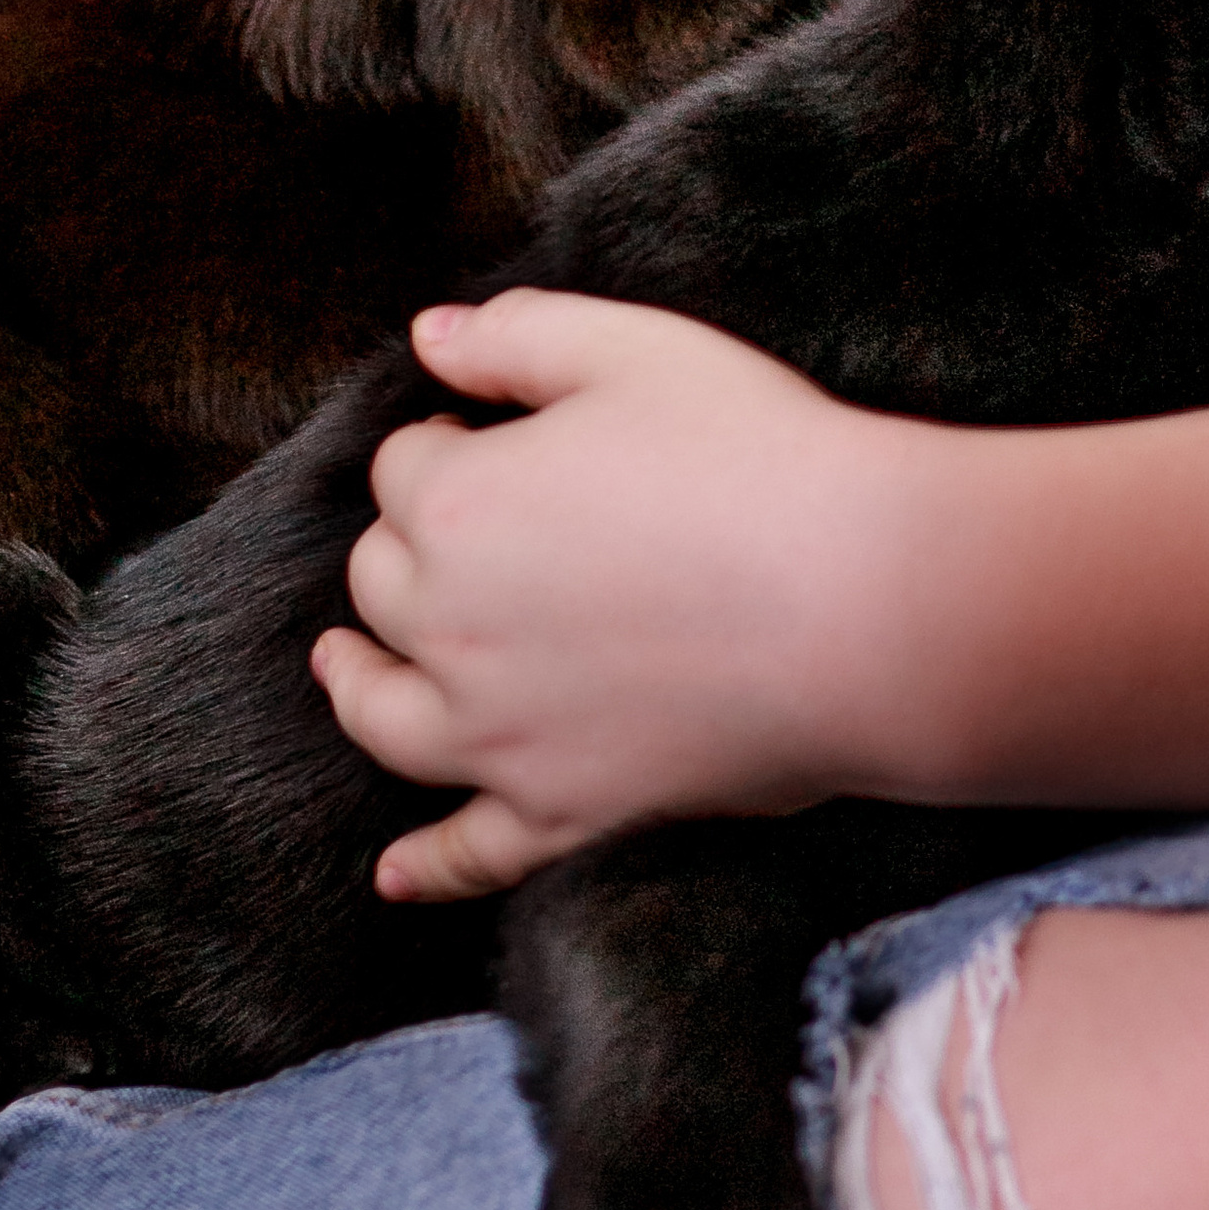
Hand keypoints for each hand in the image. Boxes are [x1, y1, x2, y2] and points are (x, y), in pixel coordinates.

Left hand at [311, 293, 923, 902]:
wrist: (866, 601)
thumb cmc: (760, 456)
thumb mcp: (637, 348)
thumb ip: (515, 333)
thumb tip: (428, 336)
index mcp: (457, 504)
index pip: (407, 467)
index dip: (448, 442)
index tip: (488, 435)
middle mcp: (449, 626)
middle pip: (382, 581)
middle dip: (409, 544)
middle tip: (469, 525)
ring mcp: (499, 735)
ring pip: (384, 715)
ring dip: (356, 684)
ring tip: (342, 666)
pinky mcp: (564, 813)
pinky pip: (471, 854)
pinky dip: (424, 866)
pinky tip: (392, 876)